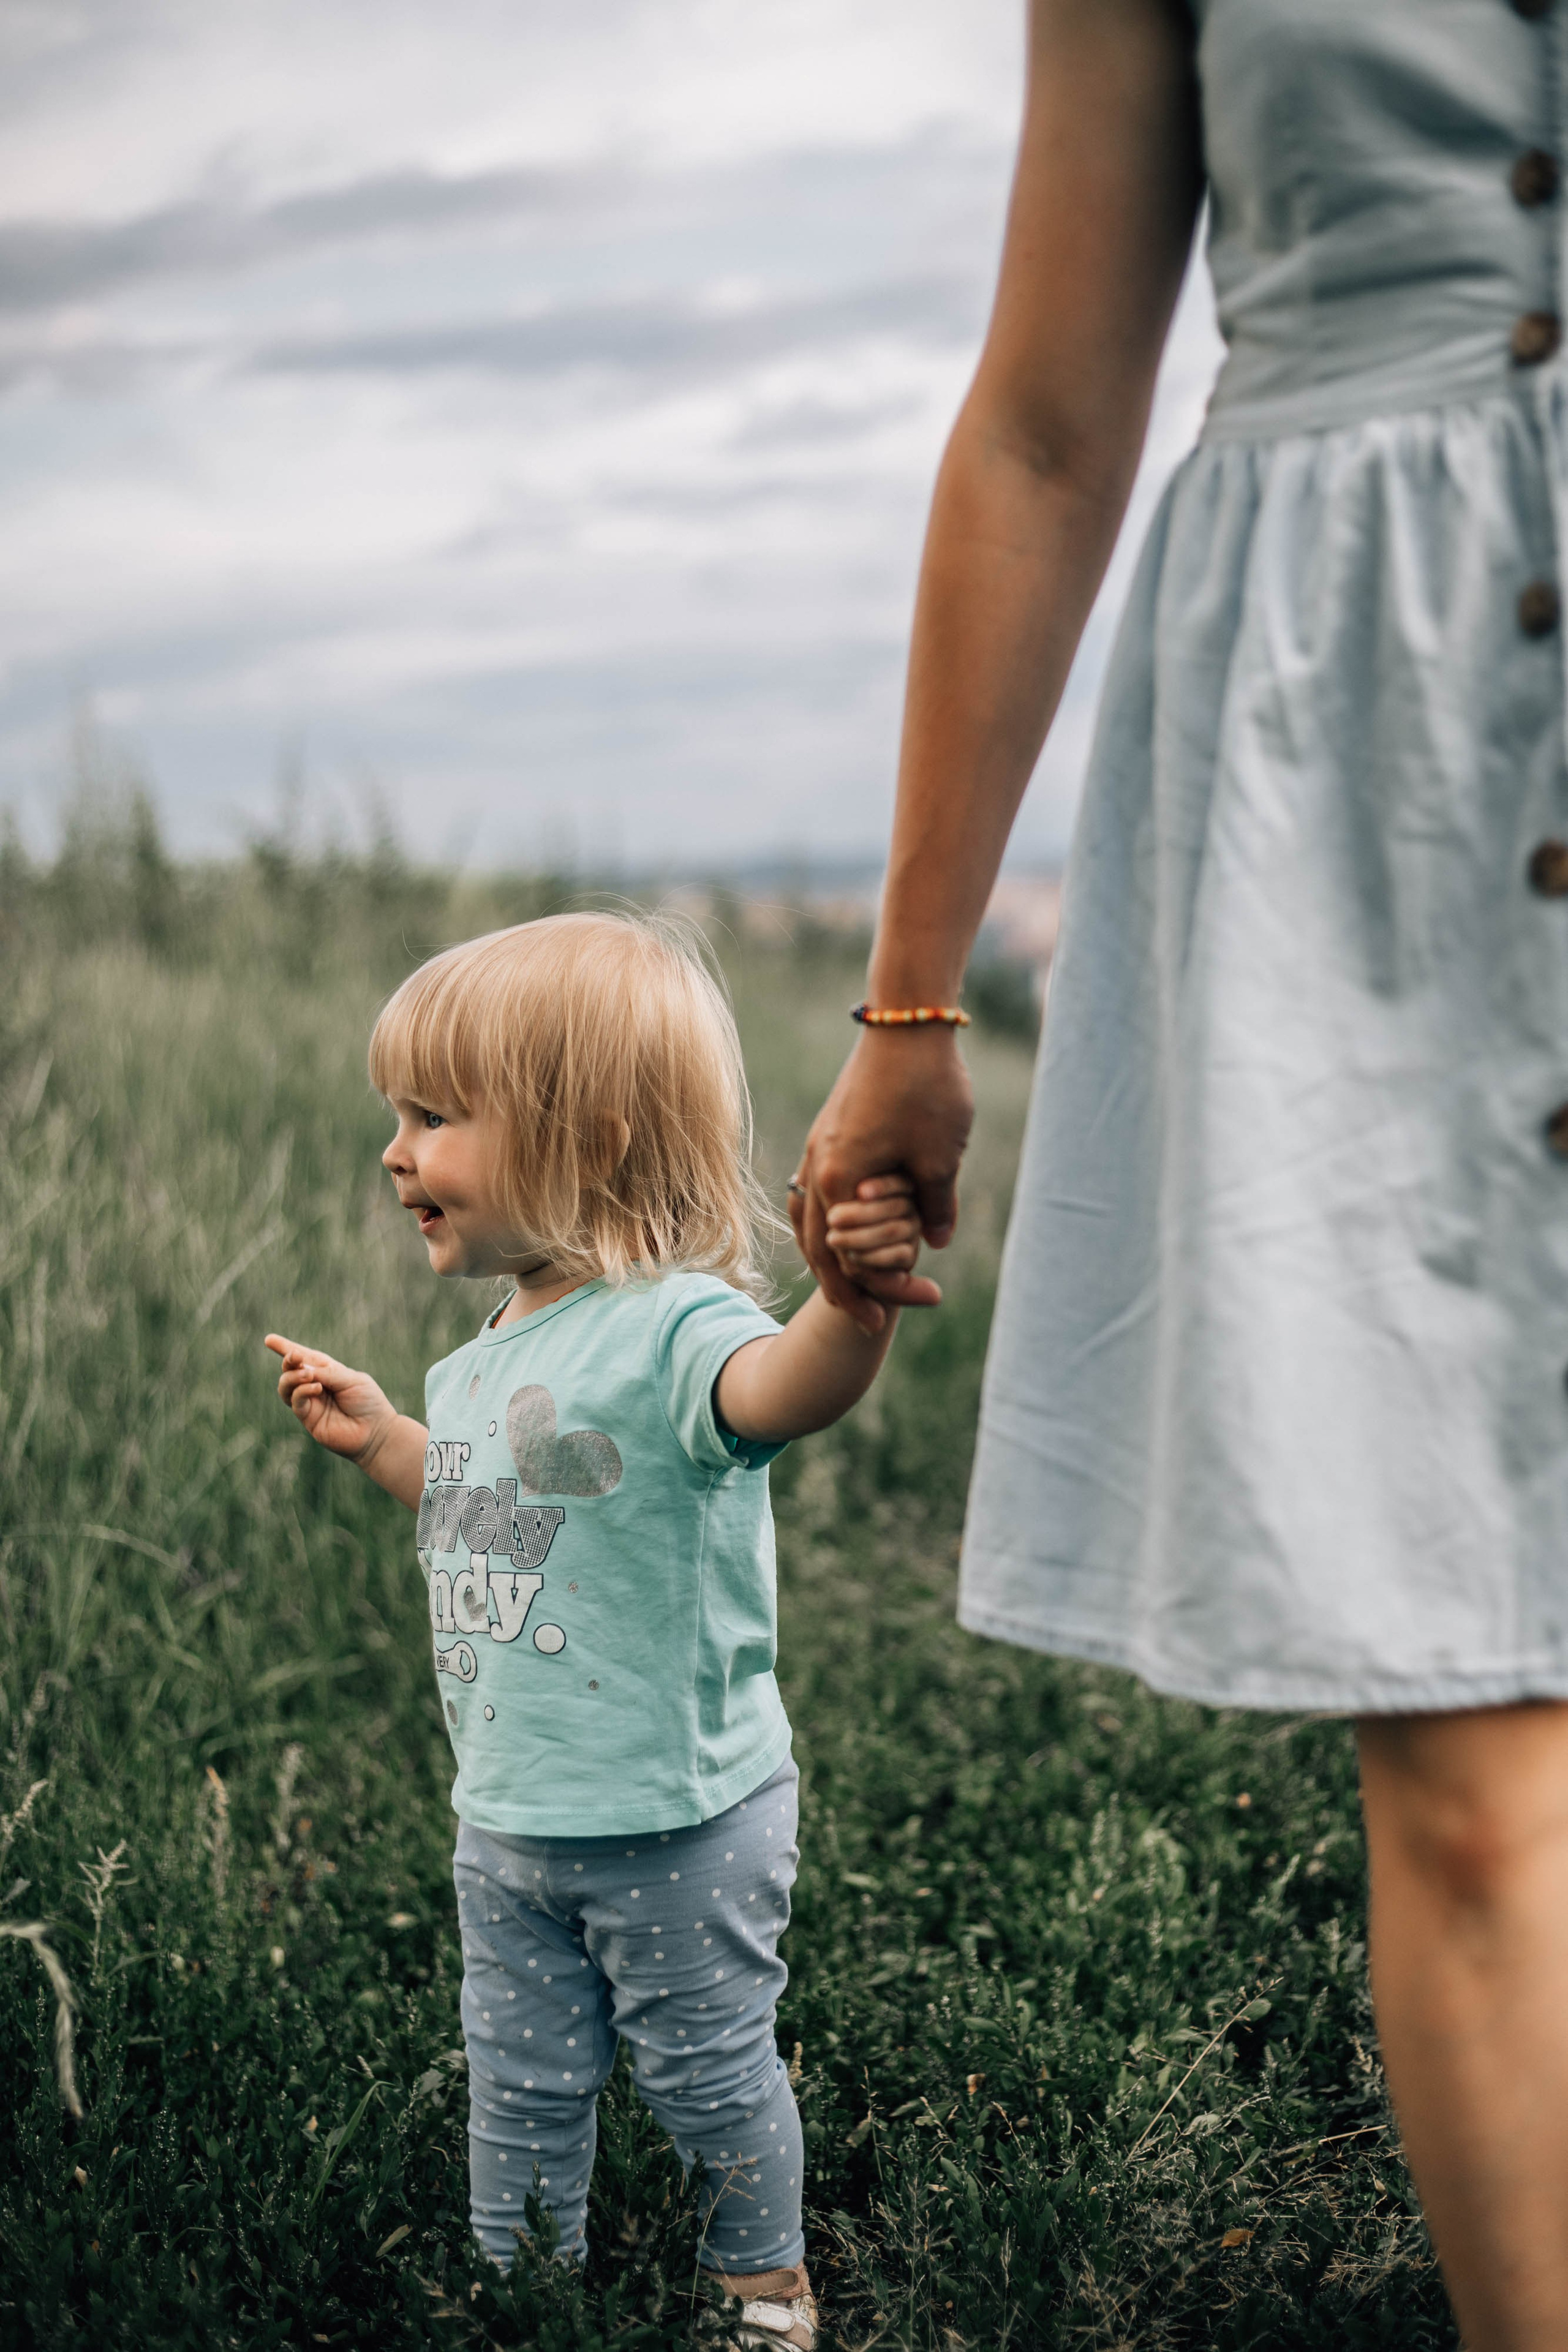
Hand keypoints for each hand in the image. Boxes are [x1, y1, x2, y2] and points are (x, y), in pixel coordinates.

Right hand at [264, 1333, 398, 1466]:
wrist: (376, 1431)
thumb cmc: (368, 1402)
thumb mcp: (351, 1380)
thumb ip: (328, 1373)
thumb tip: (304, 1370)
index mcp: (328, 1372)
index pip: (304, 1358)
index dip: (286, 1348)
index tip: (269, 1340)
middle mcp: (315, 1386)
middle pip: (291, 1370)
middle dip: (288, 1361)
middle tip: (294, 1356)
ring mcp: (310, 1403)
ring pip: (286, 1387)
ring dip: (293, 1376)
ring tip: (308, 1374)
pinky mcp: (309, 1418)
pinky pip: (296, 1401)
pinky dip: (302, 1391)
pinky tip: (316, 1388)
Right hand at [790, 1024, 974, 1333]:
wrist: (906, 1022)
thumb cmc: (926, 1089)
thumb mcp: (940, 1159)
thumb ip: (935, 1207)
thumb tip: (935, 1244)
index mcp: (839, 1182)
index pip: (845, 1260)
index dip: (874, 1291)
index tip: (896, 1316)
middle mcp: (817, 1168)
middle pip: (817, 1247)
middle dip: (844, 1287)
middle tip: (867, 1320)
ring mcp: (817, 1148)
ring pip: (808, 1219)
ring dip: (828, 1254)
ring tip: (848, 1282)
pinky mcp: (828, 1131)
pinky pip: (814, 1192)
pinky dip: (825, 1220)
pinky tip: (846, 1228)